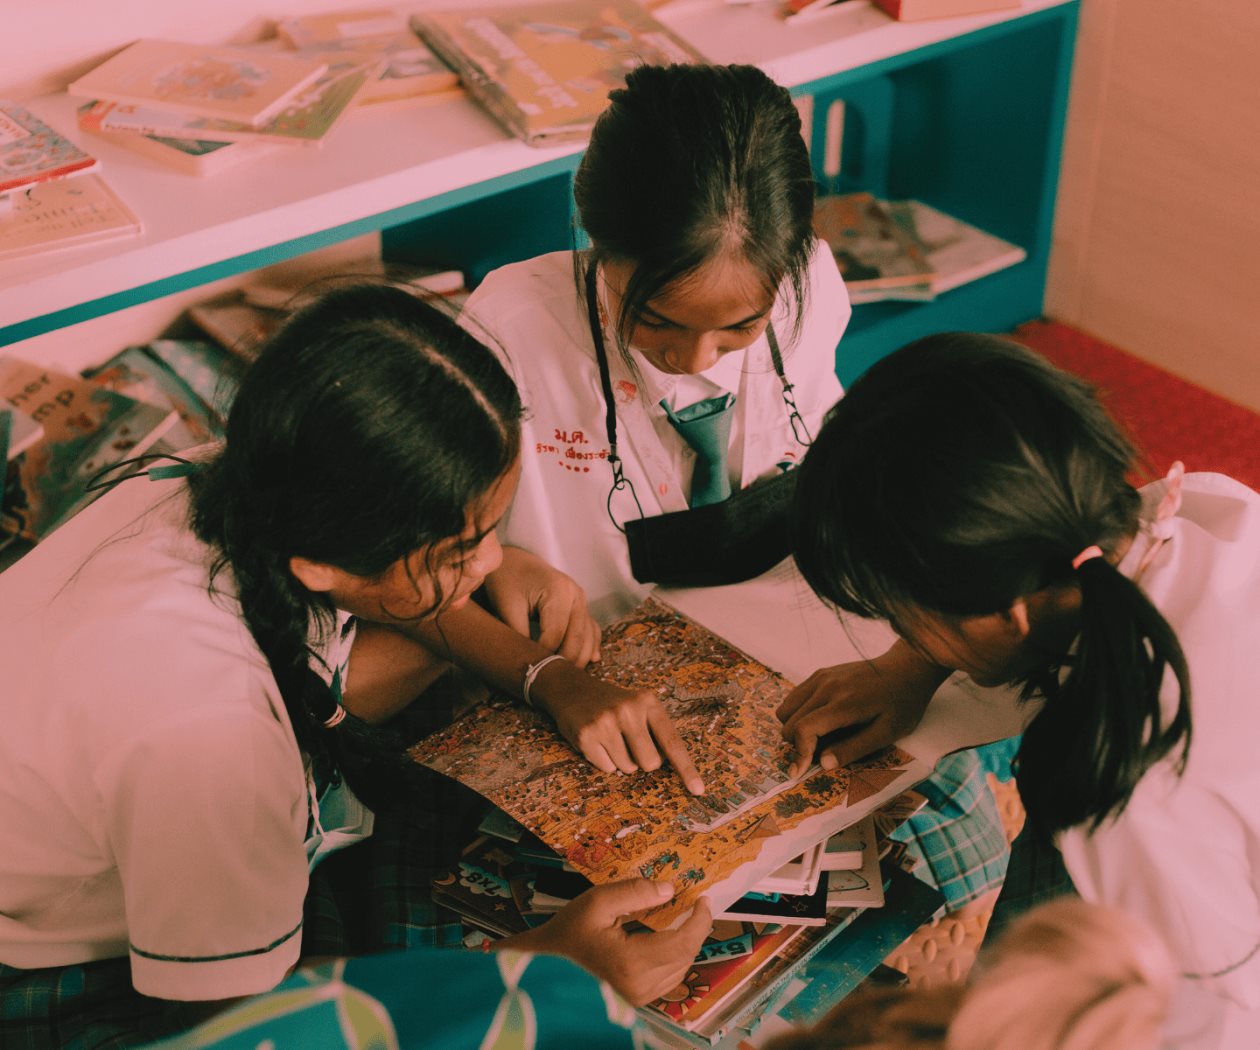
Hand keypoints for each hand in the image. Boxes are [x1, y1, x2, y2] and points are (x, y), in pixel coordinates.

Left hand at [482, 546, 600, 667]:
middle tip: (549, 682)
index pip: (555, 635)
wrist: (514, 561)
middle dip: (564, 663)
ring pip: (588, 637)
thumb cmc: (507, 581)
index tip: (530, 673)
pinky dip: (590, 647)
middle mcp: (576, 595)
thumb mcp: (506, 607)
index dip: (543, 656)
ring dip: (579, 658)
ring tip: (564, 678)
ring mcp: (581, 599)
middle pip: (577, 639)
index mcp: (558, 592)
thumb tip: (526, 665)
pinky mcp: (581, 605)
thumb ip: (517, 635)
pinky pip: (591, 630)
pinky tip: (589, 662)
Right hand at [503, 879, 712, 1005]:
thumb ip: (635, 892)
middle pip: (685, 956)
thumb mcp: (597, 901)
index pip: (683, 942)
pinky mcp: (635, 1000)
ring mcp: (638, 998)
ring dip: (685, 943)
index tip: (703, 900)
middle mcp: (639, 987)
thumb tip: (670, 890)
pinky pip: (667, 978)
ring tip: (682, 918)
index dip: (699, 920)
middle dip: (694, 928)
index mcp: (631, 963)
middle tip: (694, 905)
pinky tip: (665, 938)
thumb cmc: (568, 932)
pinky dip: (673, 957)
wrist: (544, 964)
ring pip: (679, 969)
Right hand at [534, 660, 704, 794]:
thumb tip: (671, 768)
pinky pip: (606, 768)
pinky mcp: (587, 736)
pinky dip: (603, 761)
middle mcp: (629, 710)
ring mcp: (606, 722)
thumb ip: (656, 731)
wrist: (572, 689)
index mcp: (648, 702)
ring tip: (611, 739)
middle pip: (650, 763)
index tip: (698, 790)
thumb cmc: (614, 705)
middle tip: (629, 742)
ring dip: (621, 761)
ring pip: (627, 768)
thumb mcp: (640, 706)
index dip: (686, 769)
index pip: (672, 742)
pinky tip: (596, 742)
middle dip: (642, 760)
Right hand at [777, 639, 949, 776]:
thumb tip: (823, 763)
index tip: (799, 772)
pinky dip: (798, 713)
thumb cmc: (902, 704)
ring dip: (795, 728)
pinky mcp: (820, 674)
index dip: (799, 754)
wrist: (907, 669)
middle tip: (819, 754)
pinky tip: (820, 720)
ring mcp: (821, 677)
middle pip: (790, 721)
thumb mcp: (886, 734)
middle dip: (798, 744)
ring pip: (786, 709)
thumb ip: (853, 749)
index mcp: (844, 703)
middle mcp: (826, 686)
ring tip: (819, 738)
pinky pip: (794, 697)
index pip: (804, 728)